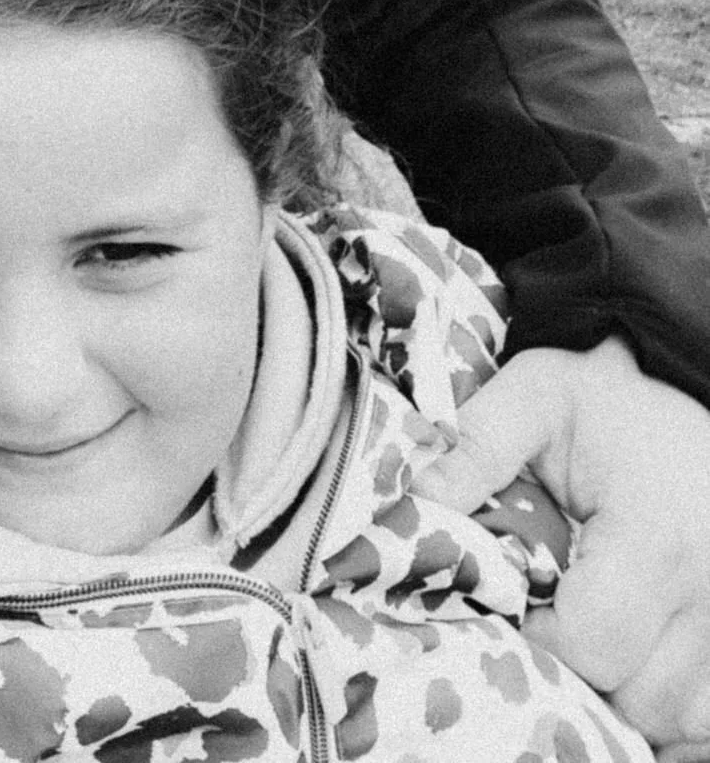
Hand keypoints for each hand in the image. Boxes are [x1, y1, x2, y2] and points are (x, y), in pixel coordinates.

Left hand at [417, 336, 709, 758]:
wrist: (687, 383)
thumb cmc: (607, 398)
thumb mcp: (534, 396)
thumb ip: (477, 445)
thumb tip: (417, 502)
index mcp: (655, 537)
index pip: (592, 643)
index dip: (540, 637)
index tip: (522, 601)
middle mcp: (709, 589)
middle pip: (637, 696)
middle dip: (580, 671)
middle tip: (555, 616)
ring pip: (677, 716)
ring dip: (628, 693)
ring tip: (596, 630)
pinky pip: (707, 714)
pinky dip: (672, 702)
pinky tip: (639, 656)